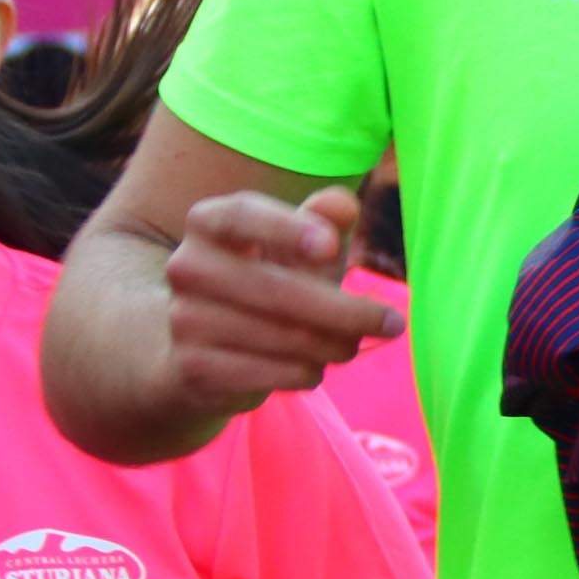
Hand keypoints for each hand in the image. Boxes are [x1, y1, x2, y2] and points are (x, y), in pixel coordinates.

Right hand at [159, 187, 396, 418]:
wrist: (204, 345)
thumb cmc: (268, 280)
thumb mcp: (298, 247)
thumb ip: (324, 220)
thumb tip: (342, 205)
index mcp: (209, 222)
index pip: (244, 215)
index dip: (288, 228)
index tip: (332, 247)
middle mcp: (187, 266)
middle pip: (280, 291)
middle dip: (349, 313)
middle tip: (394, 323)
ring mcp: (184, 318)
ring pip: (286, 338)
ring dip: (335, 346)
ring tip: (348, 345)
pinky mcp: (193, 366)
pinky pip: (275, 373)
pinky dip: (308, 373)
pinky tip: (311, 366)